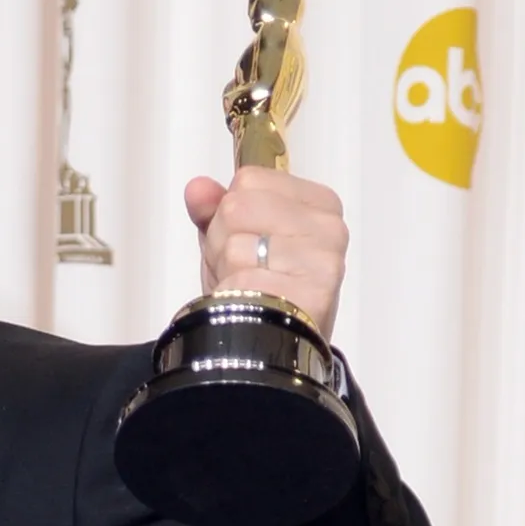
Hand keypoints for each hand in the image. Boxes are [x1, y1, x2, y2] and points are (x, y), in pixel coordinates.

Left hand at [184, 166, 347, 340]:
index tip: (248, 240)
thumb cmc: (263, 289)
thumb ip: (214, 209)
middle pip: (237, 206)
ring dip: (228, 271)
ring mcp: (321, 258)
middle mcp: (327, 226)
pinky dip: (235, 295)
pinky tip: (253, 304)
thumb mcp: (235, 240)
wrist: (279, 346)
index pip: (248, 179)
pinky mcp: (311, 292)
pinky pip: (243, 281)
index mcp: (317, 202)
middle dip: (224, 241)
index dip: (230, 212)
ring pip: (236, 244)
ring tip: (250, 287)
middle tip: (245, 268)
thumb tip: (197, 188)